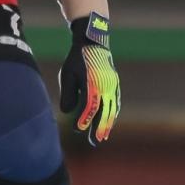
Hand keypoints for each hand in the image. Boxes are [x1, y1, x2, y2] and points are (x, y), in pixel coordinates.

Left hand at [58, 11, 119, 145]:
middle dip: (99, 128)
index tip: (78, 129)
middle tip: (94, 142)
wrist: (93, 43)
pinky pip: (116, 102)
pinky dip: (113, 114)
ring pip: (112, 109)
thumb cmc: (77, 59)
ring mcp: (112, 85)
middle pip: (104, 111)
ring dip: (108, 124)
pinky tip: (110, 121)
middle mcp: (105, 86)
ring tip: (103, 137)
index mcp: (92, 83)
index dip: (84, 119)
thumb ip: (68, 94)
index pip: (89, 106)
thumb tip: (68, 113)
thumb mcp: (68, 75)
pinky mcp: (114, 84)